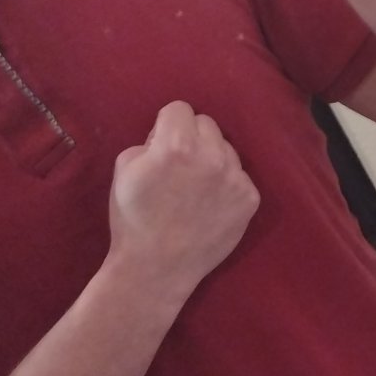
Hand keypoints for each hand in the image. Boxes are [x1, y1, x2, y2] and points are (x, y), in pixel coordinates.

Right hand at [106, 102, 258, 304]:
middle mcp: (212, 156)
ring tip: (195, 188)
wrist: (157, 267)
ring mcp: (235, 178)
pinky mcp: (250, 199)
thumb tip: (167, 136)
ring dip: (212, 159)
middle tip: (179, 165)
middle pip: (207, 124)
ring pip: (226, 149)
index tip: (161, 145)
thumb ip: (149, 141)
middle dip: (191, 138)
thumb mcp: (125, 166)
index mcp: (177, 145)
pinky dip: (226, 185)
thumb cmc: (134, 217)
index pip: (179, 108)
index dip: (166, 125)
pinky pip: (239, 176)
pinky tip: (210, 205)